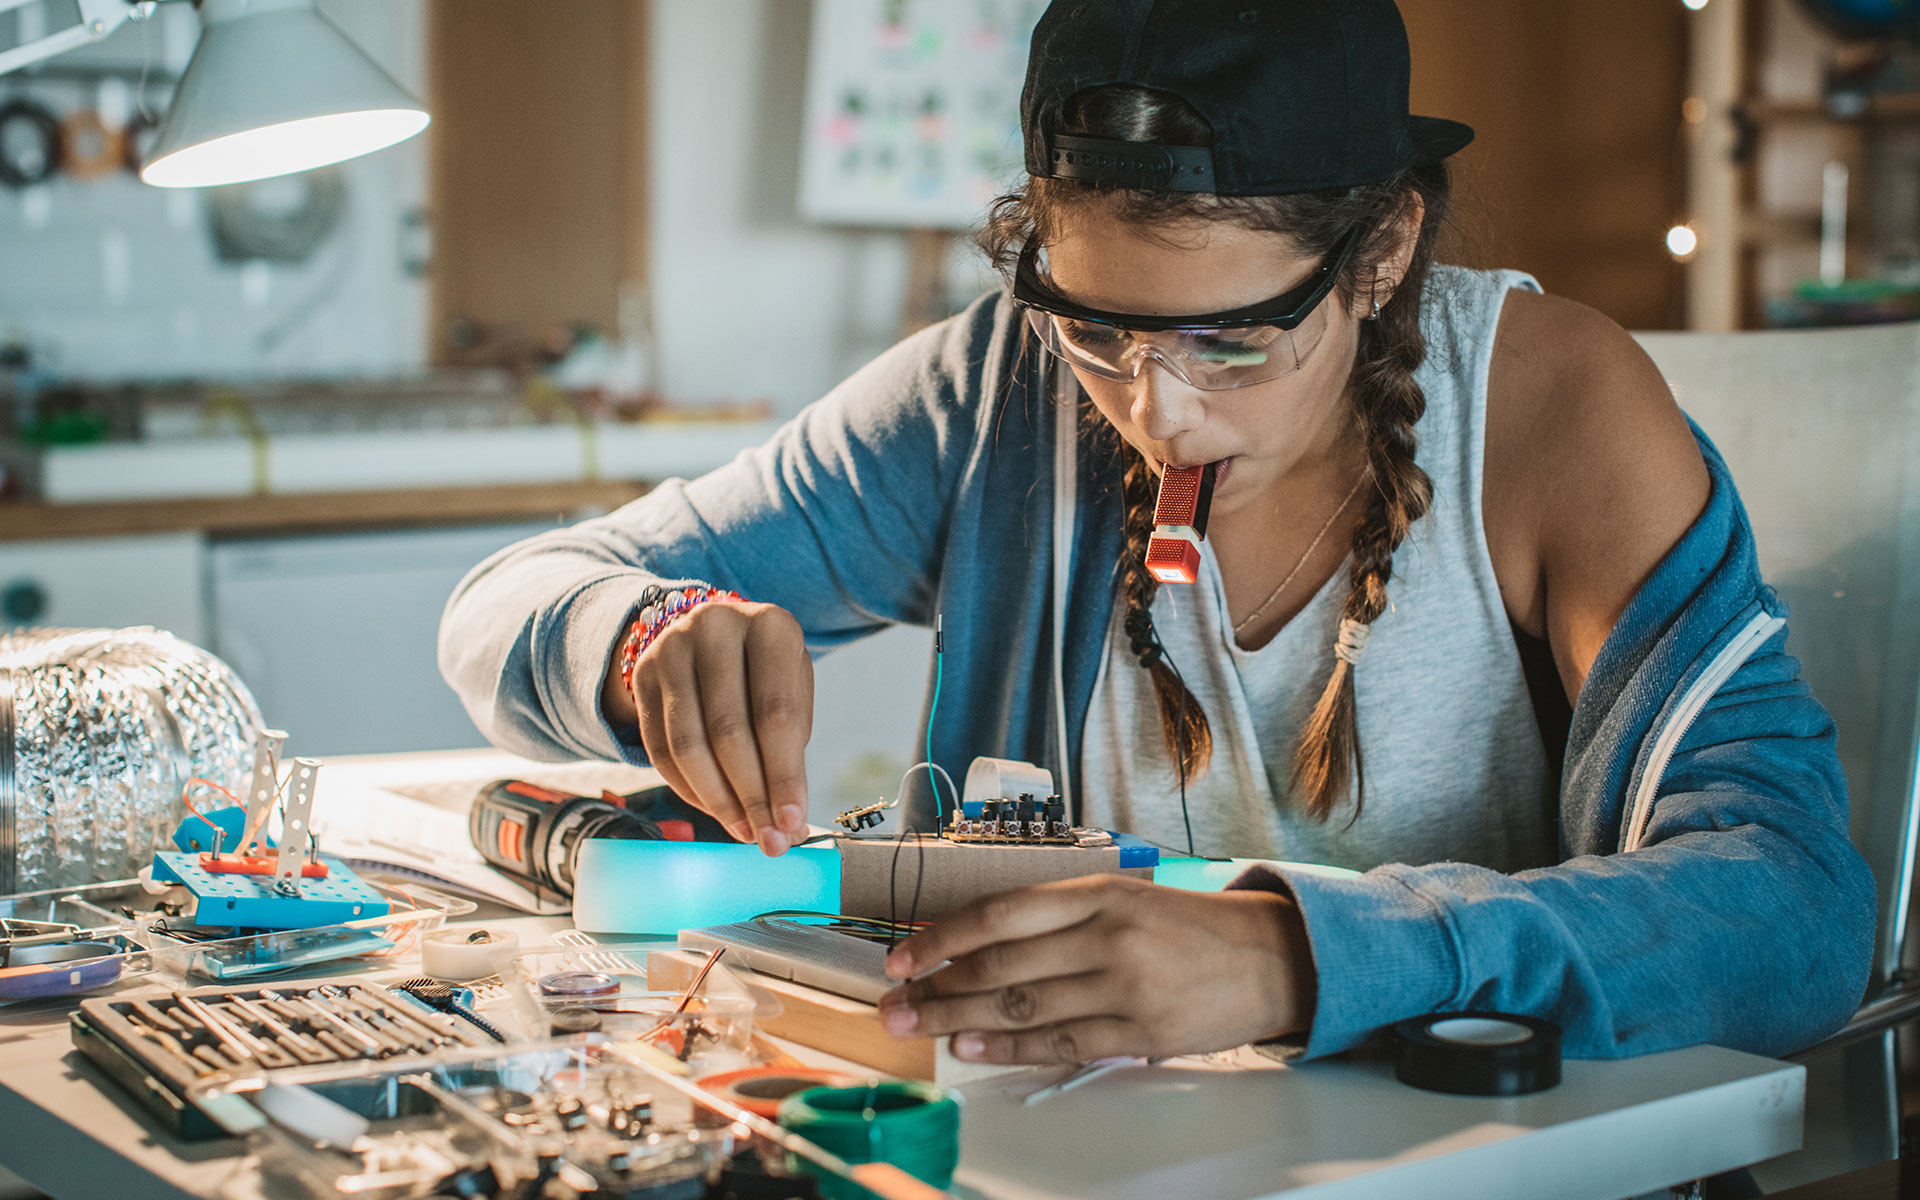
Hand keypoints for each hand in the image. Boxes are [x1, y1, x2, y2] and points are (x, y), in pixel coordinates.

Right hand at [604, 599, 812, 854]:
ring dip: (717, 801)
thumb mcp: (791, 695)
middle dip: (750, 796)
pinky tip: (714, 809)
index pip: (777, 714)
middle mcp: (716, 627)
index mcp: (771, 626)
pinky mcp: (642, 675)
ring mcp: (671, 649)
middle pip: (728, 732)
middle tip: (768, 840)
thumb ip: (789, 754)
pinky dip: (688, 789)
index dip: (783, 776)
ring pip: (688, 745)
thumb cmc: (765, 674)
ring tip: (744, 830)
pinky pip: (660, 749)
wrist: (712, 635)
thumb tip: (787, 825)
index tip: (791, 823)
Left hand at [875, 875, 1314, 1063]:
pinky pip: (1061, 1044)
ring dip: (961, 1020)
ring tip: (919, 1026)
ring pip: (1023, 1006)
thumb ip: (1061, 916)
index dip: (942, 937)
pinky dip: (1011, 1049)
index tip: (902, 955)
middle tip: (894, 1003)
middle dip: (937, 986)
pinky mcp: (1141, 1033)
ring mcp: (1124, 988)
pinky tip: (974, 1050)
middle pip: (1001, 964)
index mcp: (1099, 892)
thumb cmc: (1189, 926)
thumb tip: (979, 944)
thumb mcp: (1127, 897)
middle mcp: (1107, 936)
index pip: (1000, 913)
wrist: (1271, 957)